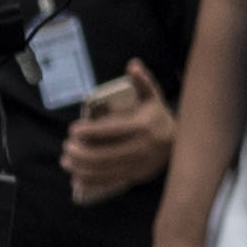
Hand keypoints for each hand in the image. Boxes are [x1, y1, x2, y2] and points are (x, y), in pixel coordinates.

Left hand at [62, 64, 175, 206]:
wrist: (180, 141)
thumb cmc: (157, 116)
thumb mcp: (152, 97)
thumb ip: (142, 82)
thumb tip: (133, 64)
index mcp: (144, 127)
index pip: (113, 131)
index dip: (91, 131)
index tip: (72, 130)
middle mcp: (143, 148)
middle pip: (106, 154)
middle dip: (81, 153)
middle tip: (66, 147)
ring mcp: (141, 165)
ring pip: (107, 170)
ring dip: (82, 168)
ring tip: (66, 161)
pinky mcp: (138, 176)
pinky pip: (112, 181)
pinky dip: (92, 181)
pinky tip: (76, 178)